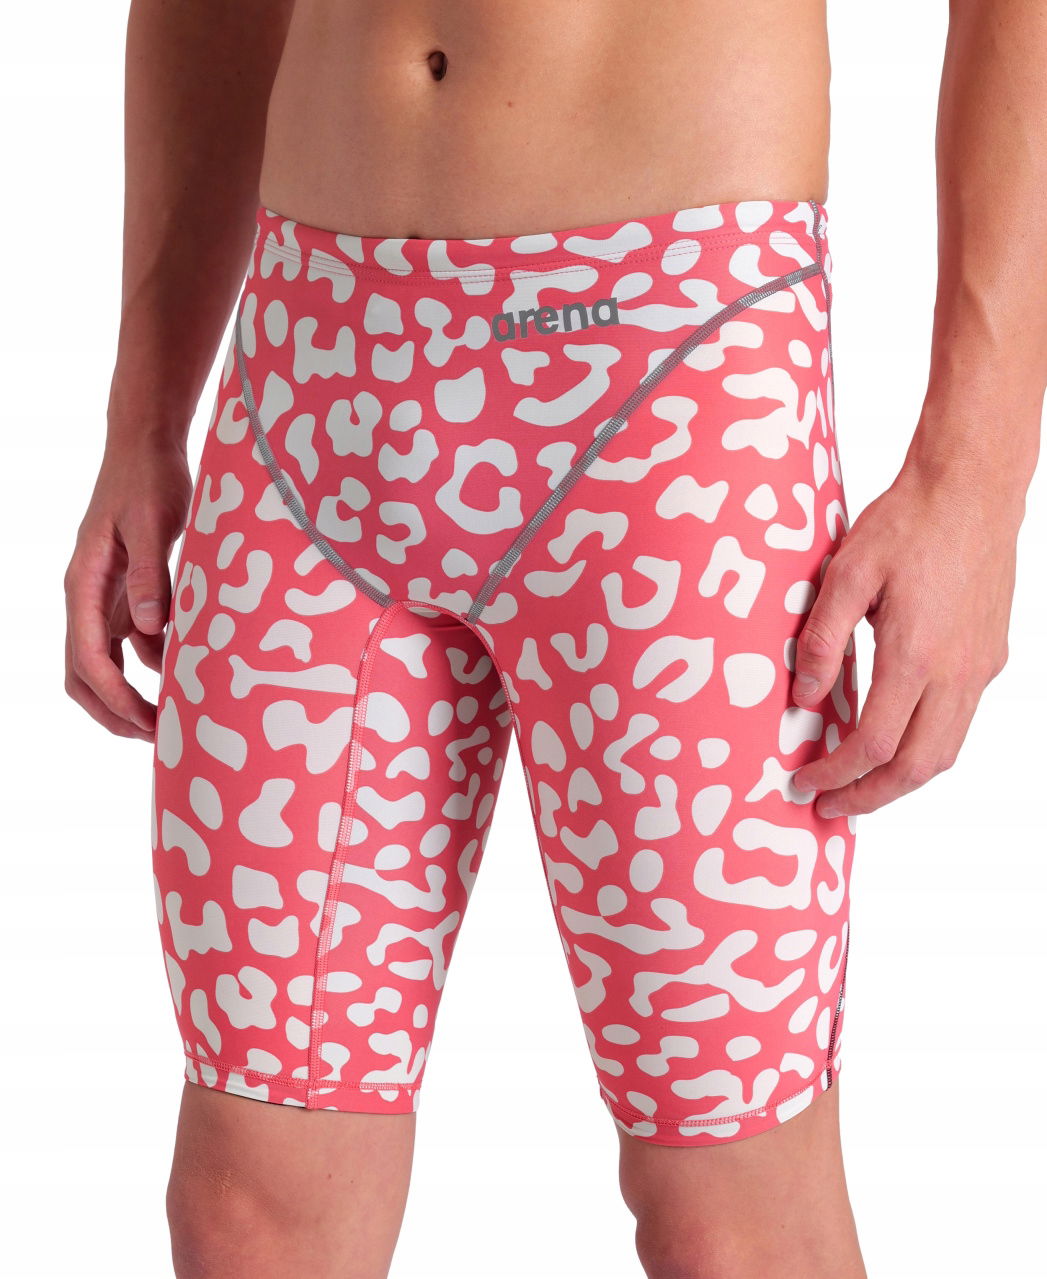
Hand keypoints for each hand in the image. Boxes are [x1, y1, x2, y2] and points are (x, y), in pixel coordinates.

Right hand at [64, 439, 192, 740]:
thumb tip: (150, 628)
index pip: (89, 658)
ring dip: (130, 694)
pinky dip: (151, 664)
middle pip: (85, 673)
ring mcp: (105, 596)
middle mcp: (87, 596)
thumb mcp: (153, 523)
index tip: (146, 724)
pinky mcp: (126, 591)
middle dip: (113, 711)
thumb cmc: (148, 479)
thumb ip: (150, 575)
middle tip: (154, 738)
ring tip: (172, 717)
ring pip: (105, 663)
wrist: (146, 446)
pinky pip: (132, 641)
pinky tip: (184, 673)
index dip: (116, 698)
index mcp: (84, 584)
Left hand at [790, 460, 1016, 816]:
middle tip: (828, 807)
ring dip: (900, 779)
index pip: (872, 744)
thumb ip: (821, 640)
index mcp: (915, 655)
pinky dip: (924, 747)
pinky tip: (893, 739)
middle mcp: (956, 672)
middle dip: (869, 797)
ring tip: (858, 786)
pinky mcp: (991, 656)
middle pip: (915, 767)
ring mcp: (980, 667)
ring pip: (944, 751)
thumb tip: (805, 699)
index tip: (804, 782)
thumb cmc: (907, 524)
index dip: (835, 774)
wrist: (972, 489)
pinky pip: (959, 721)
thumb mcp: (844, 574)